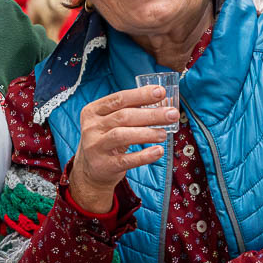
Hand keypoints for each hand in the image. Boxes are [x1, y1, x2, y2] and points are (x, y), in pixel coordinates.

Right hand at [67, 85, 176, 212]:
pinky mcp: (103, 165)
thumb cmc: (106, 139)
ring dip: (147, 133)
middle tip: (172, 114)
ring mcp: (95, 147)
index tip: (162, 92)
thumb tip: (160, 99)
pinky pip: (126, 160)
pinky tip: (158, 151)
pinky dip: (144, 155)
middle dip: (151, 114)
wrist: (90, 170)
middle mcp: (91, 127)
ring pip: (123, 136)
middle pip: (123, 116)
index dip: (141, 95)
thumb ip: (129, 110)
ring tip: (164, 134)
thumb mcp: (110, 122)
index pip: (119, 98)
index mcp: (93, 111)